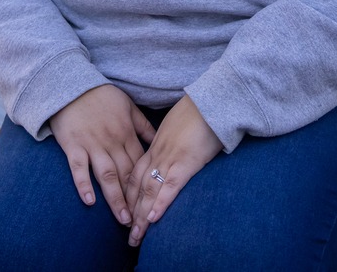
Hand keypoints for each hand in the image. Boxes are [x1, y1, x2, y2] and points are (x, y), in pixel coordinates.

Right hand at [48, 84, 156, 225]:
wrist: (71, 85)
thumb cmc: (101, 95)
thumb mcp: (128, 106)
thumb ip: (143, 126)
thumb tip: (158, 141)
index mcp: (126, 134)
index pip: (141, 165)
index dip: (148, 185)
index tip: (154, 204)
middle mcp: (111, 142)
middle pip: (127, 175)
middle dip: (135, 200)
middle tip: (142, 222)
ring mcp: (92, 145)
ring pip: (107, 175)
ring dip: (116, 199)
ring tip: (123, 220)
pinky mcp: (73, 146)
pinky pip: (79, 168)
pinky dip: (84, 185)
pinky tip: (90, 202)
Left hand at [124, 95, 222, 246]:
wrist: (210, 100)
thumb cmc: (197, 112)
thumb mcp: (177, 128)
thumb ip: (171, 142)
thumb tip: (172, 152)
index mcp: (155, 146)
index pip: (135, 175)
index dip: (129, 195)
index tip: (126, 213)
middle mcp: (158, 154)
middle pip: (138, 187)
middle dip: (132, 212)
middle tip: (128, 233)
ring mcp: (170, 158)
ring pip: (150, 190)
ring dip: (142, 215)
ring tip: (137, 236)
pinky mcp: (186, 162)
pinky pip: (170, 186)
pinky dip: (161, 203)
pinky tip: (154, 218)